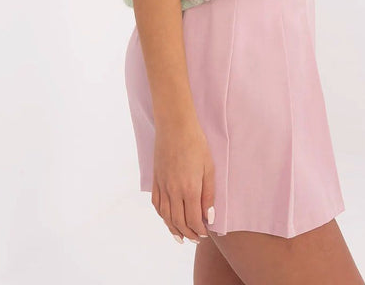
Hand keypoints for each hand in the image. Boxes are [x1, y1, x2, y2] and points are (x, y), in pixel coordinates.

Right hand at [151, 120, 215, 243]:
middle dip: (188, 234)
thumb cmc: (196, 143)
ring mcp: (162, 186)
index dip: (199, 230)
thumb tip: (208, 217)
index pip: (193, 220)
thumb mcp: (209, 167)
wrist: (175, 126)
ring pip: (166, 216)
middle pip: (178, 222)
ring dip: (174, 229)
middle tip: (196, 239)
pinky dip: (162, 216)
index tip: (206, 234)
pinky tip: (167, 219)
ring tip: (181, 237)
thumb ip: (208, 194)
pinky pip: (157, 204)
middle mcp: (173, 191)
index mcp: (189, 189)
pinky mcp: (156, 180)